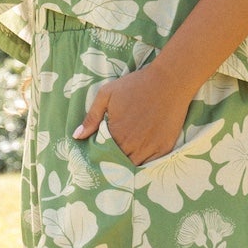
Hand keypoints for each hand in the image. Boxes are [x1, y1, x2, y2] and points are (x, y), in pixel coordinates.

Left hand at [74, 61, 190, 165]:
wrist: (170, 81)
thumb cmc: (136, 85)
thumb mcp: (107, 94)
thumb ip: (91, 117)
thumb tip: (77, 136)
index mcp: (116, 133)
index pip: (102, 154)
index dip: (99, 155)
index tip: (98, 154)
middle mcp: (132, 145)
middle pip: (117, 164)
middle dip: (112, 163)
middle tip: (109, 159)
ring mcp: (150, 148)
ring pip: (134, 166)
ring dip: (127, 165)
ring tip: (122, 160)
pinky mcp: (164, 148)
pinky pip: (151, 165)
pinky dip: (144, 164)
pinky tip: (139, 158)